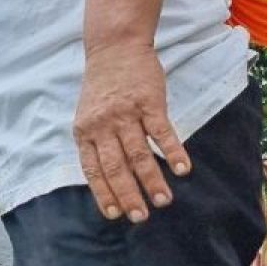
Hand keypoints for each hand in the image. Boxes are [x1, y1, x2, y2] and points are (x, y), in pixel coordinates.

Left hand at [73, 42, 190, 222]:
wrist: (114, 48)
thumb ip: (95, 144)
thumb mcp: (87, 117)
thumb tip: (106, 180)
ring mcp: (125, 114)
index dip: (103, 194)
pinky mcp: (148, 102)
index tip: (115, 215)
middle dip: (128, 195)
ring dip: (152, 179)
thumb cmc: (101, 89)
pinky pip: (161, 132)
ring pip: (138, 153)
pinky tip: (182, 169)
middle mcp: (102, 126)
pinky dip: (172, 152)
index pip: (93, 171)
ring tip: (164, 200)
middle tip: (141, 217)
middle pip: (115, 167)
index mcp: (84, 133)